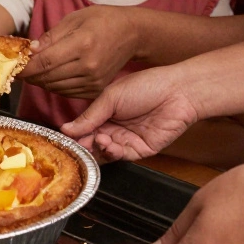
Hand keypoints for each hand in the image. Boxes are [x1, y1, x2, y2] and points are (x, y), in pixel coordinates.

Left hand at [20, 5, 137, 97]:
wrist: (133, 34)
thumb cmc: (103, 20)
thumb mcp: (75, 19)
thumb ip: (51, 37)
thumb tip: (30, 50)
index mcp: (82, 45)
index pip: (45, 62)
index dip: (25, 67)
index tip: (12, 66)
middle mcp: (89, 67)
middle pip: (47, 77)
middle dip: (29, 73)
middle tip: (18, 67)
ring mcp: (94, 81)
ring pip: (54, 87)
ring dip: (40, 80)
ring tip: (33, 69)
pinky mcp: (96, 90)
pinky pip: (66, 92)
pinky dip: (54, 85)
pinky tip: (50, 74)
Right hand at [61, 66, 198, 160]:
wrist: (177, 92)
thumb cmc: (146, 86)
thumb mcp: (111, 97)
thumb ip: (90, 116)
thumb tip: (66, 129)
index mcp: (105, 112)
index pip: (84, 127)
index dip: (75, 134)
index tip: (65, 138)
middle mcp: (114, 128)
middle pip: (92, 142)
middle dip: (85, 144)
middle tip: (79, 143)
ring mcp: (127, 140)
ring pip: (105, 152)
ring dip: (98, 148)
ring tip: (99, 139)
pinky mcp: (140, 150)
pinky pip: (121, 156)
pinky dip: (112, 153)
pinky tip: (108, 144)